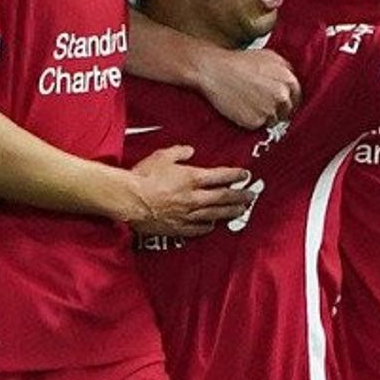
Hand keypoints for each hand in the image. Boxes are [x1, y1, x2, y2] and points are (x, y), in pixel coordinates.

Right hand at [129, 145, 252, 236]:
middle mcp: (194, 198)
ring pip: (214, 214)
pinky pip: (197, 229)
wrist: (128, 199)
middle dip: (240, 196)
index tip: (245, 175)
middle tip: (251, 196)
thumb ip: (179, 152)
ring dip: (229, 212)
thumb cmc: (143, 176)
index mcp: (192, 178)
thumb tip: (190, 150)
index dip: (235, 175)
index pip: (221, 176)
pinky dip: (207, 227)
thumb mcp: (162, 156)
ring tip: (240, 211)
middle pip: (223, 198)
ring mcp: (187, 214)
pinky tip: (212, 226)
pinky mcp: (177, 227)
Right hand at [196, 46, 301, 129]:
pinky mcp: (255, 122)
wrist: (215, 71)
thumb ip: (285, 68)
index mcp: (288, 80)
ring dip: (265, 115)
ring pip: (273, 120)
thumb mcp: (269, 56)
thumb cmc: (239, 62)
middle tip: (261, 102)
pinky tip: (242, 108)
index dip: (288, 99)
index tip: (279, 100)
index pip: (297, 96)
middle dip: (278, 108)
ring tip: (250, 103)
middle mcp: (282, 96)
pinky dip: (252, 120)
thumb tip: (292, 78)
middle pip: (287, 111)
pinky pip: (259, 126)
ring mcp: (269, 110)